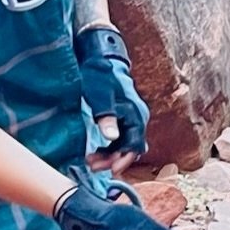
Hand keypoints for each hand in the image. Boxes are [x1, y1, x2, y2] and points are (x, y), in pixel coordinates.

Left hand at [75, 27, 149, 174]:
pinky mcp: (124, 117)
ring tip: (91, 161)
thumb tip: (111, 137)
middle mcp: (137, 117)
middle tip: (93, 167)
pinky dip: (110, 147)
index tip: (111, 171)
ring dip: (110, 155)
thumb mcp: (100, 96)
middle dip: (113, 160)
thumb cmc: (100, 76)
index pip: (134, 144)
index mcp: (135, 114)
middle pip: (130, 147)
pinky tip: (96, 151)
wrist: (100, 59)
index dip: (124, 159)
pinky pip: (121, 138)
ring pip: (125, 144)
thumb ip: (106, 116)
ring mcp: (132, 117)